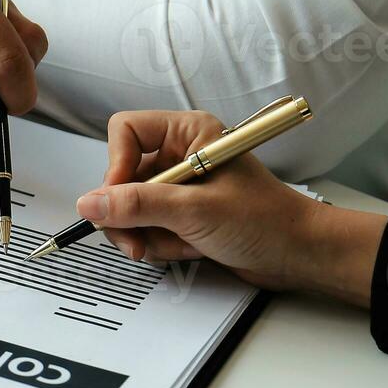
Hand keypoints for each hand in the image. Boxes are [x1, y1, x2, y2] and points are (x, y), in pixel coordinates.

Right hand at [77, 110, 387, 305]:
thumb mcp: (194, 211)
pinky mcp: (180, 215)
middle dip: (128, 214)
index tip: (116, 200)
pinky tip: (189, 250)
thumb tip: (89, 203)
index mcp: (187, 133)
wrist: (298, 255)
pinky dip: (161, 245)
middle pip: (121, 177)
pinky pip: (147, 228)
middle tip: (137, 243)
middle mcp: (179, 154)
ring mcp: (179, 187)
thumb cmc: (264, 221)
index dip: (115, 166)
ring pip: (130, 208)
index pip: (125, 132)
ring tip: (179, 246)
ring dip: (147, 235)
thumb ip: (138, 206)